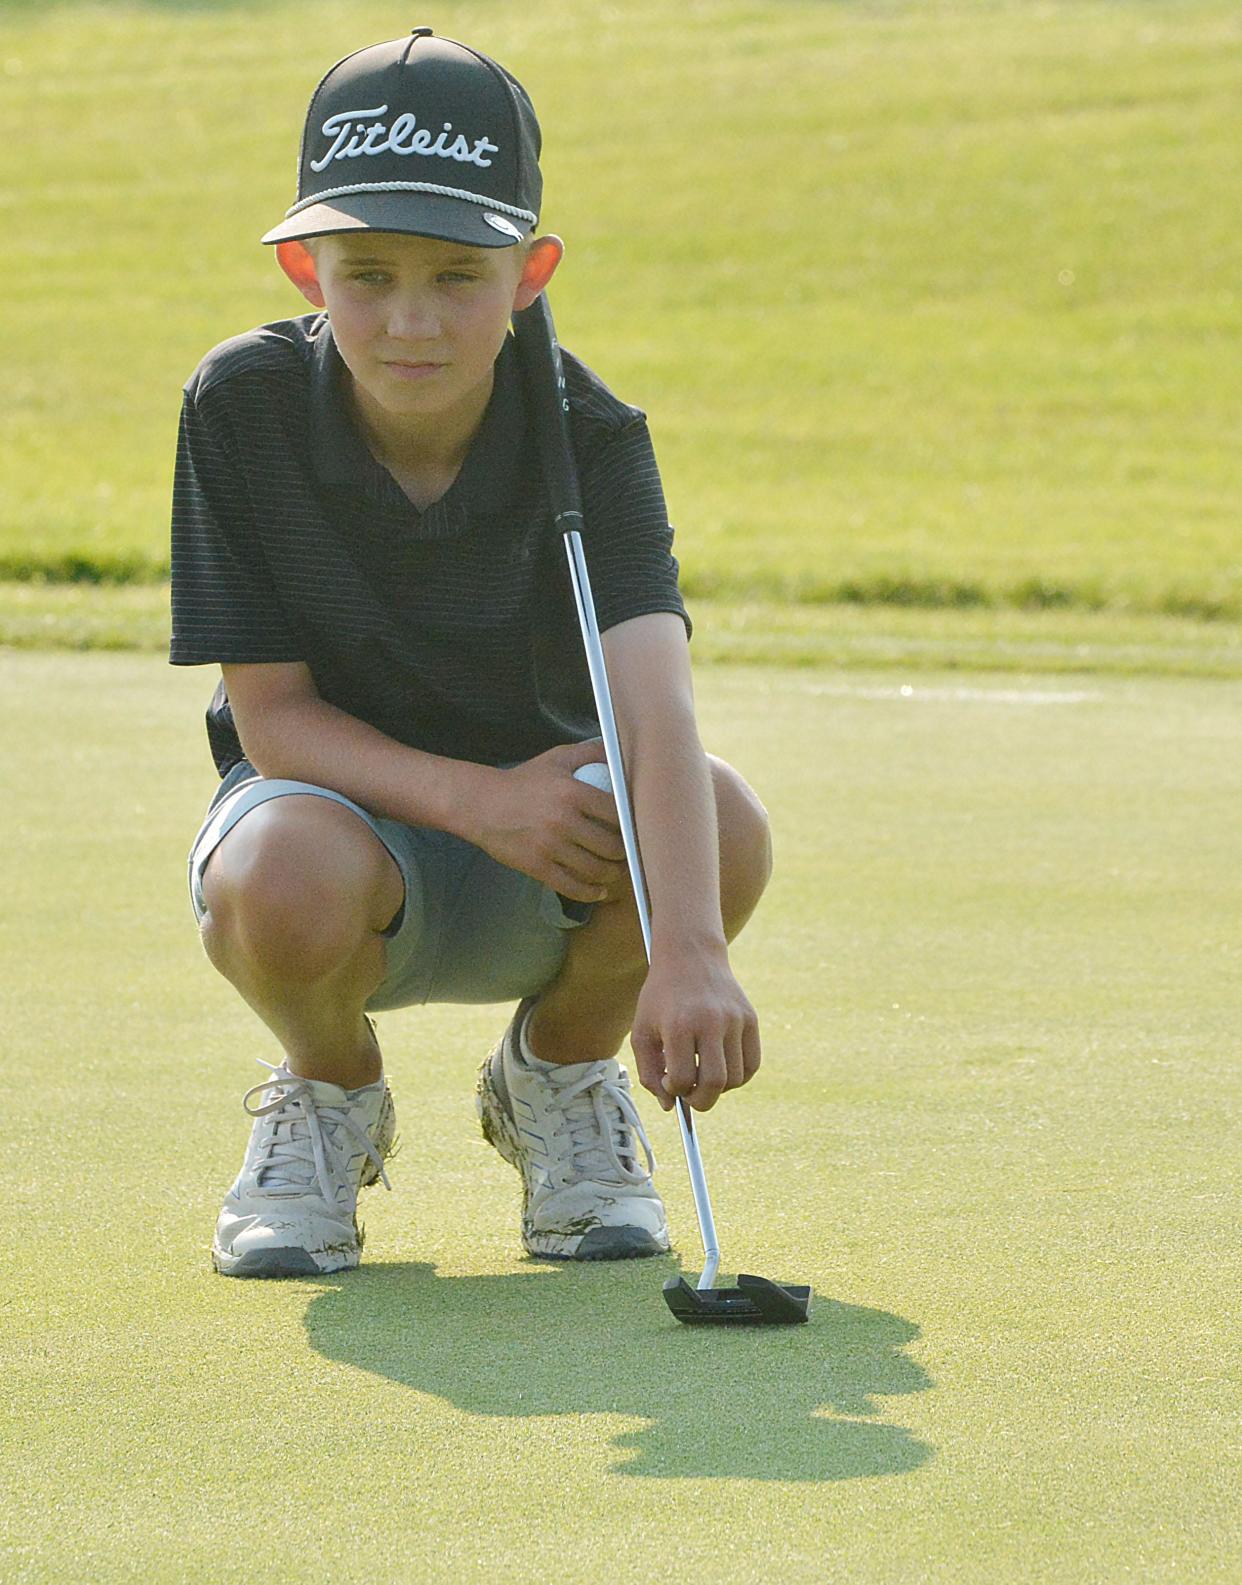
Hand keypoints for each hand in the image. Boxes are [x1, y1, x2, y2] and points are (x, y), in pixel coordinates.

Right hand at [470, 742, 626, 902]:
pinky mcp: (537, 866)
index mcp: (573, 792)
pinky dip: (590, 892)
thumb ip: (590, 752)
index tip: (636, 830)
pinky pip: (572, 886)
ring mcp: (550, 846)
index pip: (618, 814)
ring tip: (616, 871)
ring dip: (612, 874)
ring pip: (595, 870)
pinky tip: (598, 890)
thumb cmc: (524, 781)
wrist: (482, 803)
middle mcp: (563, 820)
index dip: (632, 825)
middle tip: (628, 854)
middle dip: (625, 854)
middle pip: (611, 846)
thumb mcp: (557, 758)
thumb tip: (620, 755)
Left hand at [629, 944, 760, 1112]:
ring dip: (719, 1088)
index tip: (668, 1080)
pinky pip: (752, 1064)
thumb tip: (670, 1107)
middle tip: (689, 1094)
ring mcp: (735, 1020)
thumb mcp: (642, 1031)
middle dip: (699, 1101)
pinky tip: (721, 1068)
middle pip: (713, 1084)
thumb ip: (649, 1073)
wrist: (691, 956)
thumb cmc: (661, 998)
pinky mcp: (750, 1019)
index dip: (673, 1090)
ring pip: (736, 1079)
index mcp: (678, 1025)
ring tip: (703, 1074)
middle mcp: (710, 1022)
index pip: (682, 1079)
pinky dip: (739, 1077)